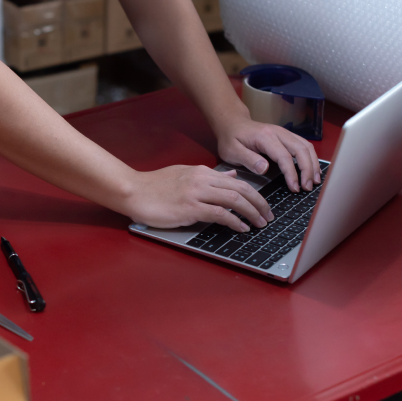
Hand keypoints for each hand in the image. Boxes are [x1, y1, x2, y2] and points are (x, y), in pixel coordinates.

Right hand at [125, 164, 274, 229]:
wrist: (133, 191)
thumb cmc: (154, 186)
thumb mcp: (184, 174)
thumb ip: (208, 176)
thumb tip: (230, 176)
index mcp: (202, 172)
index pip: (236, 181)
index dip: (254, 193)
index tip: (262, 205)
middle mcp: (202, 179)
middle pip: (241, 189)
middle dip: (259, 203)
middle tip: (268, 215)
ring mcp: (196, 193)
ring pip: (234, 199)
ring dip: (251, 212)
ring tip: (260, 223)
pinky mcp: (189, 207)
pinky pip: (219, 213)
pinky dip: (234, 221)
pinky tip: (242, 228)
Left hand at [215, 117, 319, 192]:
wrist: (232, 123)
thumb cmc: (231, 139)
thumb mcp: (232, 151)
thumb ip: (248, 159)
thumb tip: (265, 169)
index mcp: (265, 137)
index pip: (284, 156)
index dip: (291, 173)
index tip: (295, 188)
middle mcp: (278, 132)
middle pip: (301, 149)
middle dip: (308, 169)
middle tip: (307, 187)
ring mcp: (284, 133)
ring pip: (306, 146)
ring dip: (313, 163)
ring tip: (314, 181)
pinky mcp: (286, 136)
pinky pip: (303, 145)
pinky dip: (310, 158)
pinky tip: (312, 170)